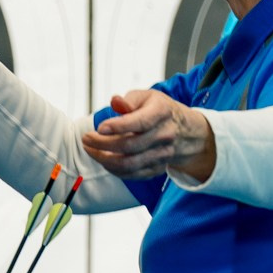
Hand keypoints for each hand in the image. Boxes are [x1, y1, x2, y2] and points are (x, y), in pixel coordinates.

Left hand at [80, 87, 216, 184]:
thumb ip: (129, 100)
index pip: (139, 122)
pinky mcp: (156, 169)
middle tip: (85, 139)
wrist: (187, 132)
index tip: (100, 128)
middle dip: (102, 144)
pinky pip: (132, 175)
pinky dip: (114, 170)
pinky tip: (103, 159)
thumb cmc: (160, 110)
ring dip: (104, 159)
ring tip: (90, 149)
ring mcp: (161, 155)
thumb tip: (115, 102)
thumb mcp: (148, 97)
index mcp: (161, 113)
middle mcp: (164, 135)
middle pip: (130, 146)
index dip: (118, 127)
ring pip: (129, 164)